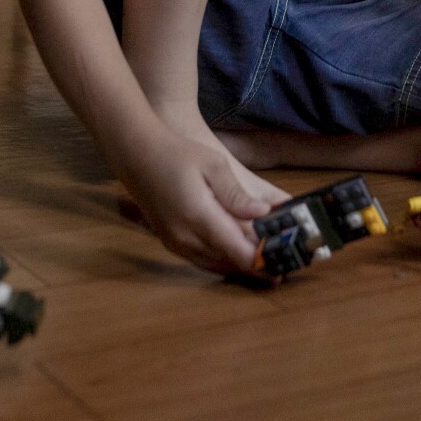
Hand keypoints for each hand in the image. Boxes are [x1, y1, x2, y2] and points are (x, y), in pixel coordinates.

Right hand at [118, 128, 277, 275]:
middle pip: (228, 262)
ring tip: (266, 264)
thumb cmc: (178, 154)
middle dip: (256, 266)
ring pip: (215, 265)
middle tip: (282, 265)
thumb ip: (236, 194)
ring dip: (239, 266)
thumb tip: (262, 213)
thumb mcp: (213, 164)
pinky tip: (237, 255)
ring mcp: (175, 243)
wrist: (137, 155)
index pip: (237, 251)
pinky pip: (201, 260)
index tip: (284, 264)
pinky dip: (222, 261)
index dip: (262, 262)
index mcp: (199, 217)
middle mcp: (185, 237)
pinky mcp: (170, 242)